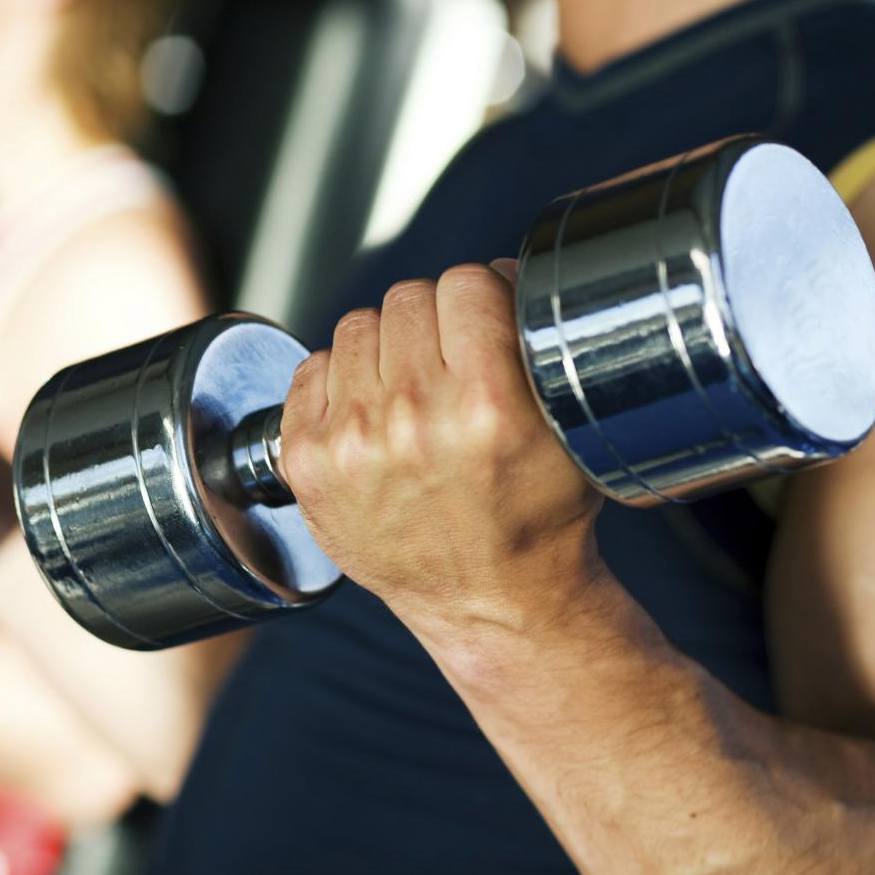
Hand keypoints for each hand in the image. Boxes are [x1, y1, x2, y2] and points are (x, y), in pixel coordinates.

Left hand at [281, 263, 603, 639]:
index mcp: (489, 403)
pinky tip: (370, 412)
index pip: (466, 282)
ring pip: (358, 325)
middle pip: (408, 297)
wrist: (488, 601)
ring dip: (385, 347)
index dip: (481, 297)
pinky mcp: (308, 460)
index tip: (485, 322)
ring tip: (411, 391)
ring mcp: (353, 440)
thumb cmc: (534, 516)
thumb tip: (498, 273)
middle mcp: (414, 418)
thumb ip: (532, 344)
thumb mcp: (566, 428)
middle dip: (434, 322)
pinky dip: (339, 380)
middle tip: (450, 363)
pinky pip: (312, 366)